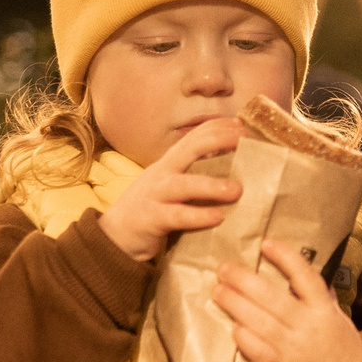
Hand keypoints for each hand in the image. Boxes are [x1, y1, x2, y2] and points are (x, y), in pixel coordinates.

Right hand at [97, 121, 244, 260]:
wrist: (114, 237)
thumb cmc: (154, 209)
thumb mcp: (174, 186)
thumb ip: (198, 176)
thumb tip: (239, 172)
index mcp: (171, 162)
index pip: (196, 135)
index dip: (221, 127)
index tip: (246, 124)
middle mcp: (163, 172)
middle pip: (191, 148)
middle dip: (219, 140)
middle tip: (247, 141)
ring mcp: (155, 194)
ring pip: (184, 185)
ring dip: (211, 185)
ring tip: (237, 189)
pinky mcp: (150, 219)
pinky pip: (176, 216)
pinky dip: (197, 216)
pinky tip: (218, 217)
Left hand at [214, 240, 361, 361]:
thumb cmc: (344, 355)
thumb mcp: (340, 322)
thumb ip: (323, 299)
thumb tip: (304, 275)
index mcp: (324, 310)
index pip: (305, 276)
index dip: (285, 257)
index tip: (266, 243)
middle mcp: (308, 326)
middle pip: (272, 297)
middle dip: (244, 280)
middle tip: (223, 269)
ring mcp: (294, 349)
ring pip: (260, 321)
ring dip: (236, 304)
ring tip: (218, 291)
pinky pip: (259, 352)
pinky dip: (245, 339)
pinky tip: (232, 328)